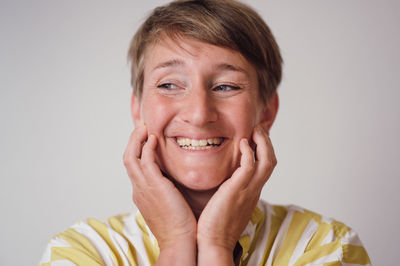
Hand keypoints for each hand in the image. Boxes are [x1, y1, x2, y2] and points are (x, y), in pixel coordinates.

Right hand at [123, 125, 196, 264]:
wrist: (180, 241)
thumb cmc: (179, 225)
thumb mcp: (168, 204)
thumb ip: (166, 190)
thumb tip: (172, 181)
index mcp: (141, 193)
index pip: (134, 167)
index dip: (137, 151)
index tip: (145, 139)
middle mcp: (138, 189)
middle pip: (128, 159)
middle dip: (132, 141)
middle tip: (141, 128)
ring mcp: (143, 187)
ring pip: (131, 157)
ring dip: (136, 140)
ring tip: (144, 128)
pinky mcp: (153, 185)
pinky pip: (145, 160)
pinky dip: (147, 147)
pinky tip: (154, 138)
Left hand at [197, 125, 276, 264]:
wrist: (214, 243)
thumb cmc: (216, 225)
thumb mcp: (228, 204)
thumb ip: (231, 190)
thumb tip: (225, 181)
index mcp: (252, 192)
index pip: (265, 166)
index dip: (263, 150)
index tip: (255, 138)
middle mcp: (254, 190)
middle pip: (271, 160)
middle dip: (267, 142)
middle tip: (258, 129)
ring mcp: (248, 190)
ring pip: (267, 161)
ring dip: (263, 142)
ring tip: (254, 130)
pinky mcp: (238, 190)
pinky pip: (250, 165)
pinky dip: (249, 152)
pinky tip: (242, 143)